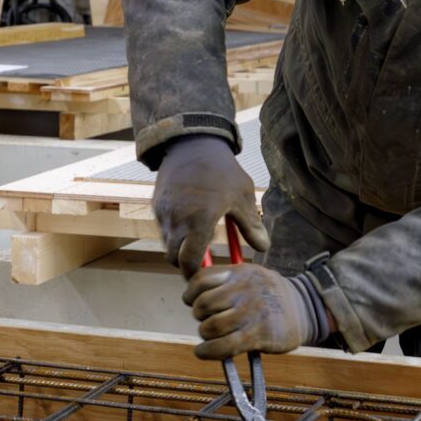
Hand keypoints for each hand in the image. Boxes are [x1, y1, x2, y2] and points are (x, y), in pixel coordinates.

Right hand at [150, 136, 265, 274]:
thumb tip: (263, 248)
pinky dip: (172, 232)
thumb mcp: (242, 196)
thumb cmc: (222, 171)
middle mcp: (176, 219)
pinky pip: (162, 227)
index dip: (195, 274)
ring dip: (178, 248)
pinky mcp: (156, 204)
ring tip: (196, 240)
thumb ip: (251, 225)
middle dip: (185, 264)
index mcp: (199, 220)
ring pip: (166, 243)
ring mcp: (163, 212)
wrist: (193, 144)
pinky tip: (187, 221)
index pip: (188, 262)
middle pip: (173, 258)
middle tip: (200, 263)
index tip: (204, 277)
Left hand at [184, 263, 330, 359]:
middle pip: (203, 304)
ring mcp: (252, 313)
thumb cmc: (272, 295)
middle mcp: (245, 290)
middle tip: (207, 319)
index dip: (191, 292)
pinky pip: (223, 346)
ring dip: (205, 334)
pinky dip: (208, 351)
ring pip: (210, 326)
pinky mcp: (258, 335)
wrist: (306, 309)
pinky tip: (204, 351)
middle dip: (199, 315)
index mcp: (241, 272)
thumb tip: (193, 294)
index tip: (191, 300)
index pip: (202, 278)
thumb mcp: (251, 275)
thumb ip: (225, 280)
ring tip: (212, 335)